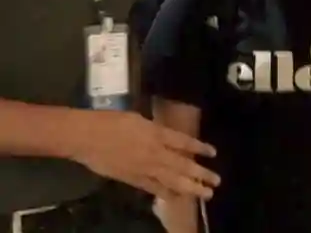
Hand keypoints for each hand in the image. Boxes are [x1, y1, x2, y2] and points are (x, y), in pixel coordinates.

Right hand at [68, 110, 219, 198]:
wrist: (87, 137)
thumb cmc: (111, 121)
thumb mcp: (138, 118)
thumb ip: (154, 129)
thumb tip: (163, 136)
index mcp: (157, 133)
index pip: (184, 142)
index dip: (200, 148)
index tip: (213, 153)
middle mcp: (155, 153)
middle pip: (183, 165)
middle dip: (201, 174)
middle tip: (216, 182)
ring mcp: (144, 168)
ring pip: (172, 180)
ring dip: (190, 188)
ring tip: (205, 194)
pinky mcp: (132, 180)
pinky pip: (153, 188)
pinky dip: (166, 194)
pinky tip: (176, 198)